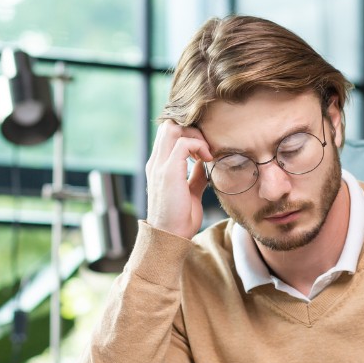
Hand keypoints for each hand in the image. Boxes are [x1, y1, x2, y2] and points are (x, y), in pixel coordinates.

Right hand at [145, 120, 212, 239]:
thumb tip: (204, 163)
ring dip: (194, 134)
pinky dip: (198, 145)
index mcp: (159, 166)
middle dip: (191, 129)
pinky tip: (207, 158)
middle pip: (169, 125)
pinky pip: (182, 144)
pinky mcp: (168, 172)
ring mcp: (160, 166)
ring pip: (172, 128)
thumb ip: (195, 176)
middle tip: (207, 146)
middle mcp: (156, 162)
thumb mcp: (191, 192)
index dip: (187, 132)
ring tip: (206, 151)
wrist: (170, 237)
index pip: (168, 133)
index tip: (205, 147)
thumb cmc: (180, 219)